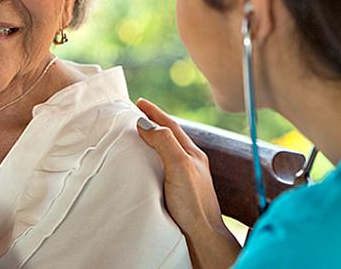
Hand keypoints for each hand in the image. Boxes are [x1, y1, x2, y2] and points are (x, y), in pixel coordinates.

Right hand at [136, 98, 240, 268]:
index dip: (155, 113)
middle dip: (155, 123)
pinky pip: (165, 168)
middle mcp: (191, 164)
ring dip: (154, 141)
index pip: (171, 126)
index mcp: (193, 154)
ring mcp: (186, 178)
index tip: (139, 102)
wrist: (202, 237)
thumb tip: (146, 123)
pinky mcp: (180, 193)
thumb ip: (165, 142)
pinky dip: (154, 160)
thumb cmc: (194, 204)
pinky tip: (148, 167)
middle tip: (137, 114)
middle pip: (171, 136)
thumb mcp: (179, 166)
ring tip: (139, 136)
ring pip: (169, 152)